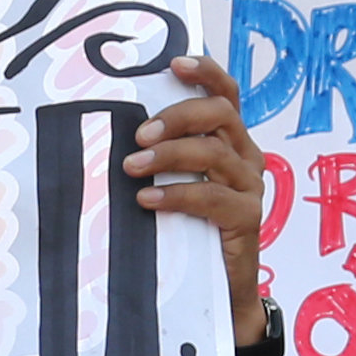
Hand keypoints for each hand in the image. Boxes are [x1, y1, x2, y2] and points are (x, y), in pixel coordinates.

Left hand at [123, 55, 266, 340]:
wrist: (218, 292)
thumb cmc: (187, 231)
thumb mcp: (172, 185)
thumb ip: (158, 158)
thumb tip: (106, 136)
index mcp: (229, 140)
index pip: (225, 93)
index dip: (204, 72)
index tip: (173, 63)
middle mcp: (245, 157)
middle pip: (219, 114)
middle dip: (177, 116)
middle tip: (139, 135)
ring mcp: (250, 187)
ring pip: (213, 153)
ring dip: (168, 155)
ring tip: (132, 167)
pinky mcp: (248, 218)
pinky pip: (213, 197)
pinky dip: (177, 195)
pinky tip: (147, 200)